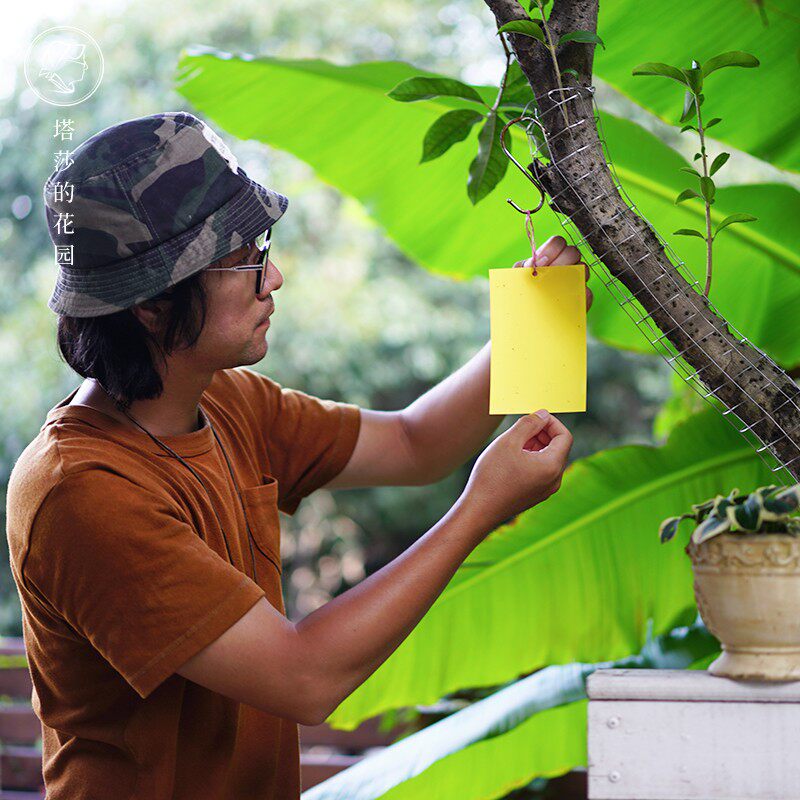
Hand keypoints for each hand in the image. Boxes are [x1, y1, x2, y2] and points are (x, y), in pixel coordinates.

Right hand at [460, 410, 572, 532]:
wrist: (479, 510)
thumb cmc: (492, 476)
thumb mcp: (509, 441)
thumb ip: (529, 423)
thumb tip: (544, 414)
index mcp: (552, 466)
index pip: (565, 436)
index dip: (551, 422)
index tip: (534, 417)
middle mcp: (554, 480)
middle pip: (558, 448)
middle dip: (542, 433)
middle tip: (521, 427)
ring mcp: (545, 490)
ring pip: (548, 459)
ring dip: (536, 446)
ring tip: (513, 442)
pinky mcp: (535, 495)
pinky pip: (541, 472)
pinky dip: (531, 459)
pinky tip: (511, 458)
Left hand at [513, 235, 592, 311]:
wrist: (527, 319)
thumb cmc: (522, 294)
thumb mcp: (517, 279)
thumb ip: (522, 268)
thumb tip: (532, 263)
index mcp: (549, 257)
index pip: (558, 243)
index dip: (552, 248)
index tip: (540, 262)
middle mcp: (565, 265)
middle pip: (573, 252)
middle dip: (562, 260)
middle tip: (549, 274)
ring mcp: (575, 281)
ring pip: (584, 269)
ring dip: (571, 276)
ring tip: (555, 288)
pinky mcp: (580, 298)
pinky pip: (587, 293)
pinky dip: (580, 295)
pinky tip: (566, 301)